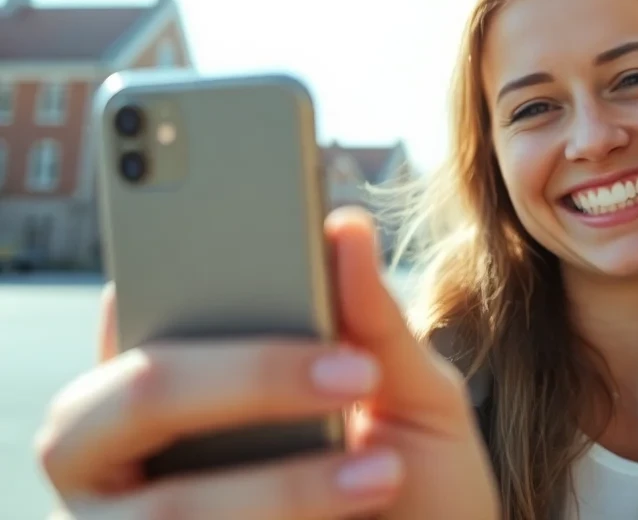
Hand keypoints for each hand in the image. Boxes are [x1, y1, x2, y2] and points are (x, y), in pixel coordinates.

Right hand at [36, 207, 500, 518]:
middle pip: (139, 393)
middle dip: (247, 379)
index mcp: (194, 374)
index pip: (150, 309)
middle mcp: (142, 448)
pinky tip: (354, 510)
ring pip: (170, 505)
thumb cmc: (418, 479)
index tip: (272, 246)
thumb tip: (345, 225)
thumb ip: (377, 322)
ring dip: (283, 486)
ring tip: (381, 471)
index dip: (178, 269)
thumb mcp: (415, 395)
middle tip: (355, 372)